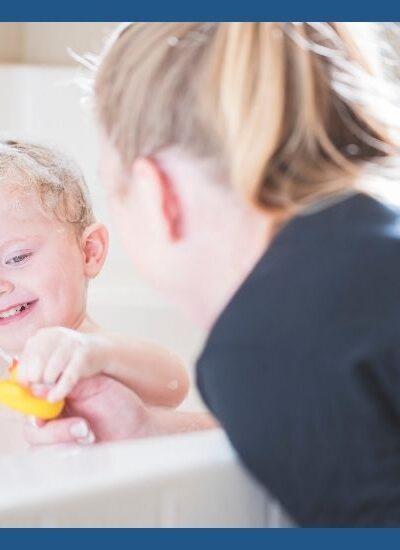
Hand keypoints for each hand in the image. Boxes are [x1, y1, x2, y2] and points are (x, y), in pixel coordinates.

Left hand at [17, 327, 111, 402]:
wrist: (101, 350)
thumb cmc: (70, 358)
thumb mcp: (49, 357)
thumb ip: (34, 368)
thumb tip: (23, 387)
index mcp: (43, 335)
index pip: (25, 359)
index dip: (23, 376)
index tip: (27, 386)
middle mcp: (56, 336)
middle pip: (35, 367)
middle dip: (36, 382)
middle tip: (42, 387)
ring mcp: (71, 344)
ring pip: (49, 375)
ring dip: (49, 386)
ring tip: (54, 386)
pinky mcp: (84, 355)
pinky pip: (67, 379)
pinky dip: (58, 391)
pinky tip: (54, 398)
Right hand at [23, 374, 153, 445]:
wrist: (140, 429)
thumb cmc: (121, 405)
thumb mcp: (97, 385)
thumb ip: (68, 381)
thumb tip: (39, 385)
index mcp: (56, 395)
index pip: (30, 401)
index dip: (32, 404)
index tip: (50, 404)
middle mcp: (52, 419)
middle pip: (31, 429)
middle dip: (55, 430)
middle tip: (83, 427)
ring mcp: (58, 440)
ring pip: (39, 448)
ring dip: (63, 443)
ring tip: (90, 435)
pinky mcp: (66, 457)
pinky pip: (52, 463)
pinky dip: (68, 455)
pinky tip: (89, 449)